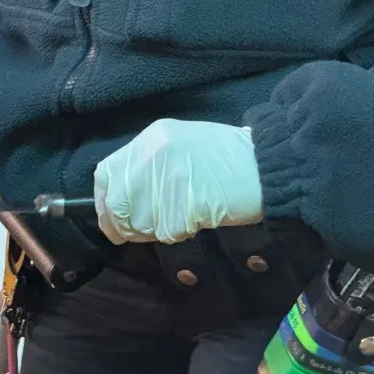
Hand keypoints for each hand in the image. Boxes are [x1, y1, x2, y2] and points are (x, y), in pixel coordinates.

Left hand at [94, 119, 262, 244]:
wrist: (270, 165)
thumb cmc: (227, 159)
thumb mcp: (179, 147)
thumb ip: (146, 167)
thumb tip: (117, 201)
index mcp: (150, 138)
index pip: (105, 174)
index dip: (103, 202)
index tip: (110, 219)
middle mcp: (155, 154)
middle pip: (117, 202)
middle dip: (121, 225)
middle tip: (133, 235)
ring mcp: (170, 178)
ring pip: (140, 221)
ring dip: (152, 232)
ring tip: (176, 220)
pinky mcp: (187, 202)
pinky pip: (168, 232)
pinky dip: (178, 234)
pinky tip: (195, 220)